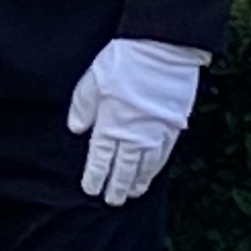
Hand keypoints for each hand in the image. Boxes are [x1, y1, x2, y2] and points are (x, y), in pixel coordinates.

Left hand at [65, 36, 204, 204]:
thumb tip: (76, 129)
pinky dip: (157, 168)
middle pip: (125, 168)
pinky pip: (164, 154)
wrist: (163, 49)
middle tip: (112, 201)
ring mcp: (156, 132)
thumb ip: (83, 106)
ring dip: (138, 181)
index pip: (101, 158)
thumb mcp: (93, 79)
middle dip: (117, 186)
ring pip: (146, 165)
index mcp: (112, 124)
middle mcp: (135, 134)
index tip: (91, 189)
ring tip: (132, 193)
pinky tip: (153, 173)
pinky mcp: (174, 125)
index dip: (96, 176)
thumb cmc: (125, 60)